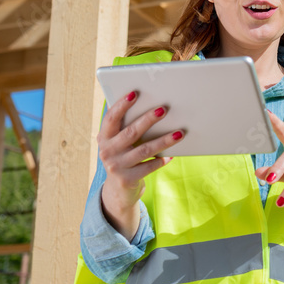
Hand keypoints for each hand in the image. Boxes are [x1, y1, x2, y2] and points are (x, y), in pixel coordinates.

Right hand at [98, 92, 185, 233]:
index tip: (135, 93)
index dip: (122, 105)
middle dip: (148, 119)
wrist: (119, 190)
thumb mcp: (120, 143)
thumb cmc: (124, 157)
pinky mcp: (127, 180)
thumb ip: (127, 127)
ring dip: (164, 140)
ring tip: (179, 133)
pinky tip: (171, 155)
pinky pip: (149, 167)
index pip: (111, 118)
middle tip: (164, 109)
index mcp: (104, 137)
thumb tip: (153, 107)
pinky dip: (162, 160)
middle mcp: (107, 151)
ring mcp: (116, 167)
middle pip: (131, 132)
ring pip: (144, 150)